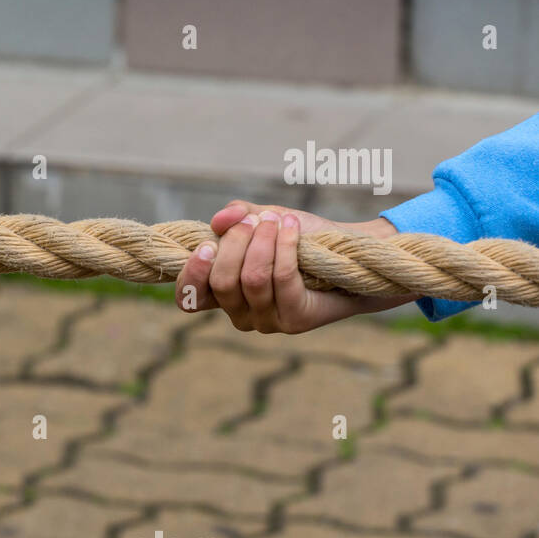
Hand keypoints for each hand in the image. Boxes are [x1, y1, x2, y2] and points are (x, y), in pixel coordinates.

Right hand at [173, 201, 415, 333]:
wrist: (350, 255)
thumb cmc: (300, 239)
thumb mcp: (262, 220)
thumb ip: (237, 216)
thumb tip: (219, 220)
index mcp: (222, 295)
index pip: (188, 299)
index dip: (191, 275)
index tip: (207, 244)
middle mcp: (239, 314)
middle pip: (222, 282)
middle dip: (236, 243)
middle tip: (254, 220)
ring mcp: (266, 322)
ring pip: (252, 279)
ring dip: (263, 241)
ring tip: (276, 220)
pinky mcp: (295, 320)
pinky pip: (282, 279)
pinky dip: (285, 247)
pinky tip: (291, 227)